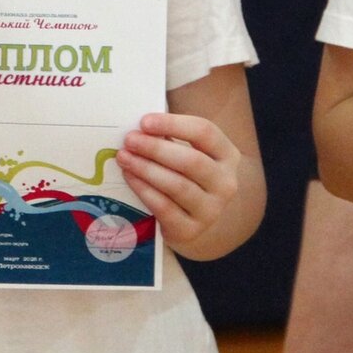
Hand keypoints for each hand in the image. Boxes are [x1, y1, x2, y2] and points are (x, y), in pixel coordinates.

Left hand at [117, 113, 241, 249]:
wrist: (196, 221)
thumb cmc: (187, 177)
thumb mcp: (189, 154)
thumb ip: (171, 139)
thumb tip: (140, 129)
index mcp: (227, 155)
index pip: (205, 133)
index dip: (173, 124)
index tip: (144, 122)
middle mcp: (225, 183)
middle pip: (192, 161)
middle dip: (156, 148)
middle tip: (130, 140)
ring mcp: (211, 210)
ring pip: (178, 185)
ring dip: (146, 169)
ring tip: (124, 157)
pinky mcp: (191, 230)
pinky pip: (165, 208)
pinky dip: (144, 190)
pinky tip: (130, 177)